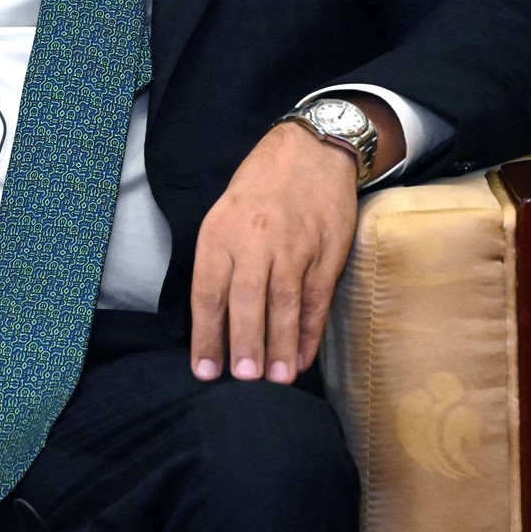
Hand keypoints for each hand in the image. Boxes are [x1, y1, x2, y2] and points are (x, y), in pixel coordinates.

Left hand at [189, 119, 361, 385]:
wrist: (311, 151)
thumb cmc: (259, 188)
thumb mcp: (223, 215)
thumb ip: (219, 263)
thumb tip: (214, 324)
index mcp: (221, 233)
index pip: (208, 291)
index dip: (207, 335)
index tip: (205, 371)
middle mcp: (255, 240)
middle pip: (246, 299)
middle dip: (244, 343)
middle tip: (244, 380)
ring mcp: (294, 247)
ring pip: (284, 303)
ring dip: (279, 345)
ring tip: (274, 380)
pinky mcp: (326, 252)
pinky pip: (315, 299)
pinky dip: (309, 331)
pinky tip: (301, 356)